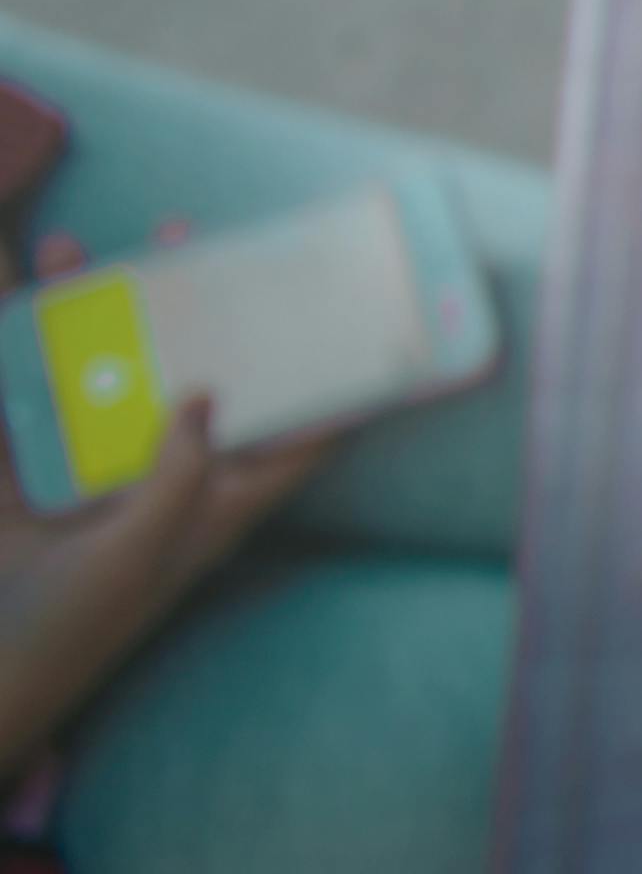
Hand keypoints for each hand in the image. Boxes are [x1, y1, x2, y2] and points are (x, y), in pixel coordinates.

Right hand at [0, 230, 332, 766]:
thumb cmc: (68, 630)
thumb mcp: (136, 558)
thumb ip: (176, 479)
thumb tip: (207, 395)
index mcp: (213, 508)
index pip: (300, 443)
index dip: (341, 391)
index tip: (374, 326)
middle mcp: (163, 479)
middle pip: (202, 382)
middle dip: (205, 316)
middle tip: (201, 243)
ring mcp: (93, 471)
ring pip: (111, 372)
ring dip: (99, 314)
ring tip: (87, 248)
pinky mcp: (26, 471)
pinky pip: (33, 394)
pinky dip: (27, 345)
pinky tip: (24, 293)